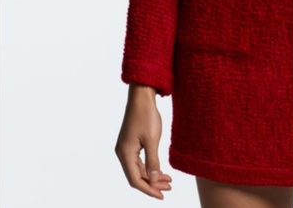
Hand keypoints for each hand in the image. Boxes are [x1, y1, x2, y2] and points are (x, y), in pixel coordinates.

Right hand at [115, 83, 172, 198]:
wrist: (142, 96)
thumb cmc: (146, 115)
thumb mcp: (152, 140)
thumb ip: (152, 161)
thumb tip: (152, 180)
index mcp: (125, 154)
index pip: (135, 180)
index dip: (148, 190)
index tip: (162, 196)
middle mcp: (123, 153)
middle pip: (137, 176)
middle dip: (152, 184)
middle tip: (169, 188)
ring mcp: (126, 148)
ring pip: (139, 169)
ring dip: (152, 176)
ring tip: (168, 180)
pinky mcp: (131, 143)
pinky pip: (140, 160)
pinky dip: (150, 166)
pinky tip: (160, 170)